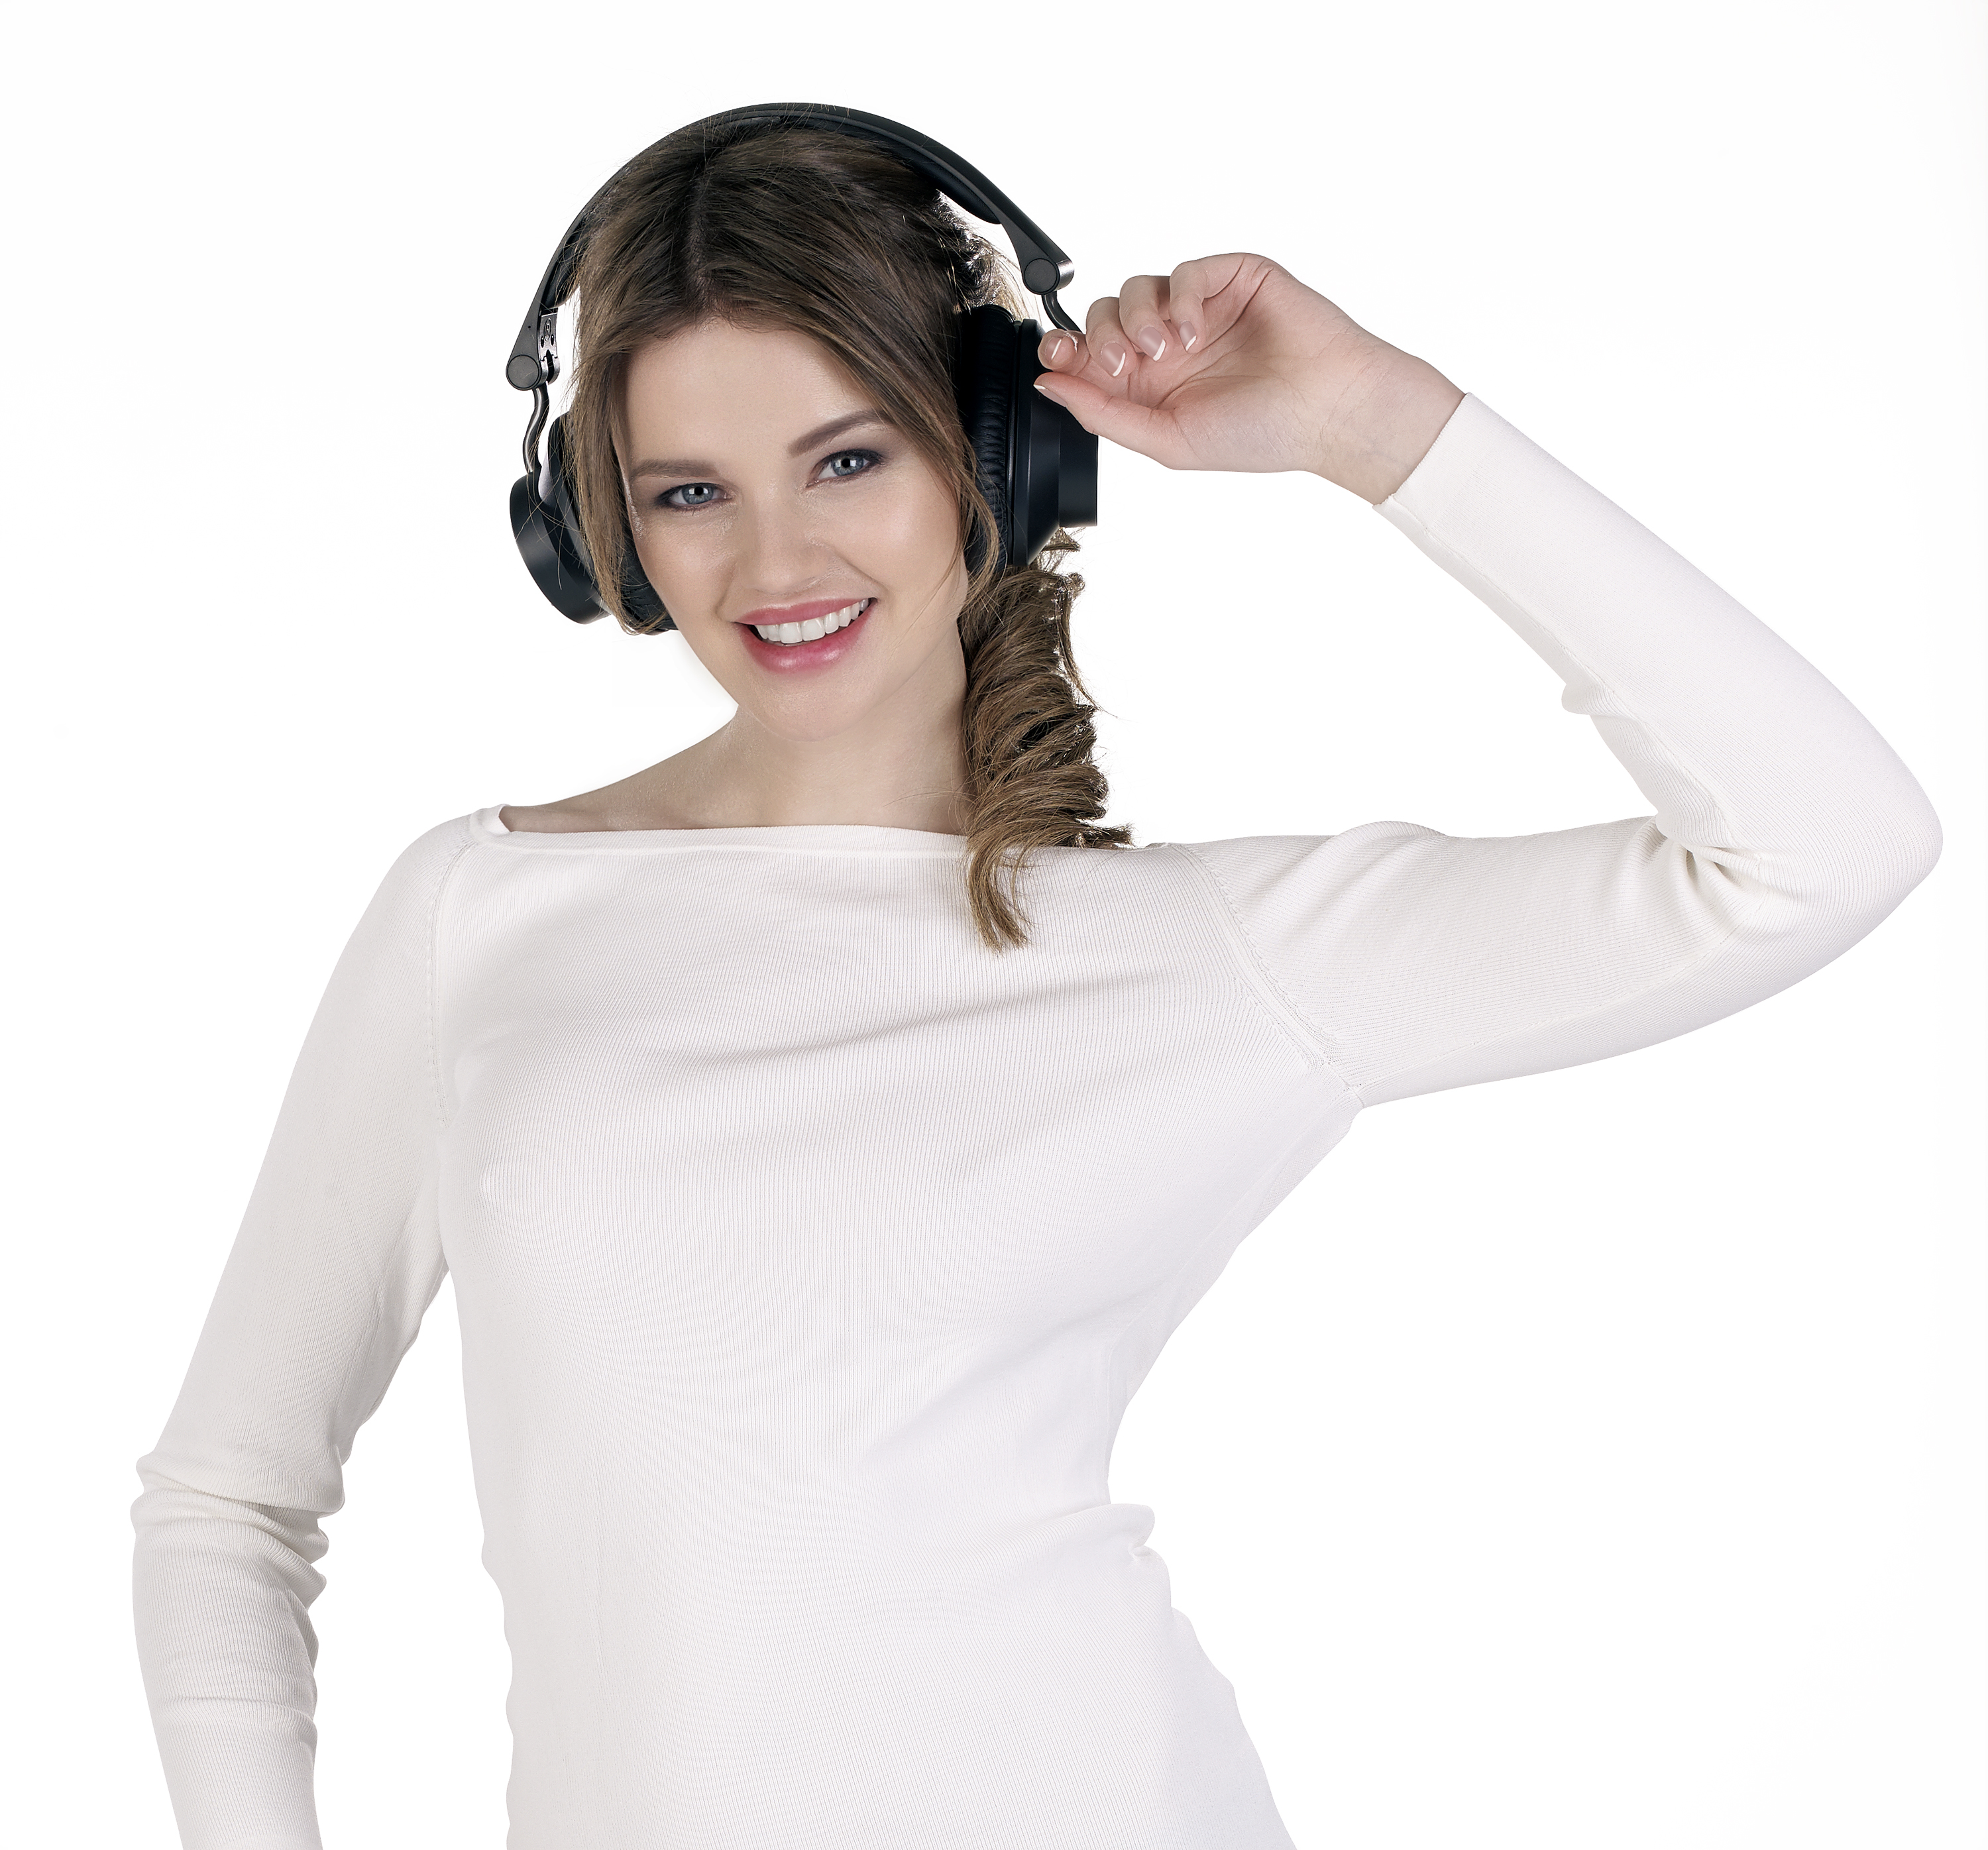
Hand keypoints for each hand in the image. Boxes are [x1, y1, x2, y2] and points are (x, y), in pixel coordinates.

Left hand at [1032, 253, 1464, 502]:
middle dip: (1099, 337)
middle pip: (1106, 315)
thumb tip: (1048, 385)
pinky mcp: (1232, 278)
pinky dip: (1180, 298)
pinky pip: (1185, 271)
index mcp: (1154, 385)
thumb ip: (1105, 414)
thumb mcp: (1168, 440)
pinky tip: (1196, 332)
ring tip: (1166, 351)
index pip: (1092, 356)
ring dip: (1137, 317)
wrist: (1329, 411)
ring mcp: (1202, 309)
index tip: (1057, 358)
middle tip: (1120, 363)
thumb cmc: (1262, 433)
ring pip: (1139, 288)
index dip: (1067, 351)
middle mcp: (1173, 344)